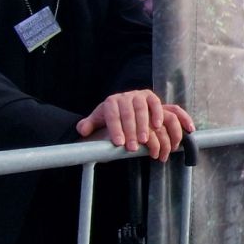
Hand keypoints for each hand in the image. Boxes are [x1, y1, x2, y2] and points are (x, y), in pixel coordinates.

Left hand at [76, 90, 195, 162]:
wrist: (122, 105)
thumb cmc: (110, 117)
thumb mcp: (98, 120)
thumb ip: (88, 125)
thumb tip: (82, 129)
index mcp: (110, 102)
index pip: (112, 114)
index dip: (115, 129)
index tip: (119, 143)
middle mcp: (125, 96)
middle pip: (129, 113)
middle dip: (131, 131)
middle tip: (133, 147)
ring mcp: (140, 96)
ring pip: (144, 109)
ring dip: (146, 125)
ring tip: (146, 141)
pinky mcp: (152, 98)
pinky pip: (158, 104)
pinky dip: (160, 114)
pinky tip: (161, 126)